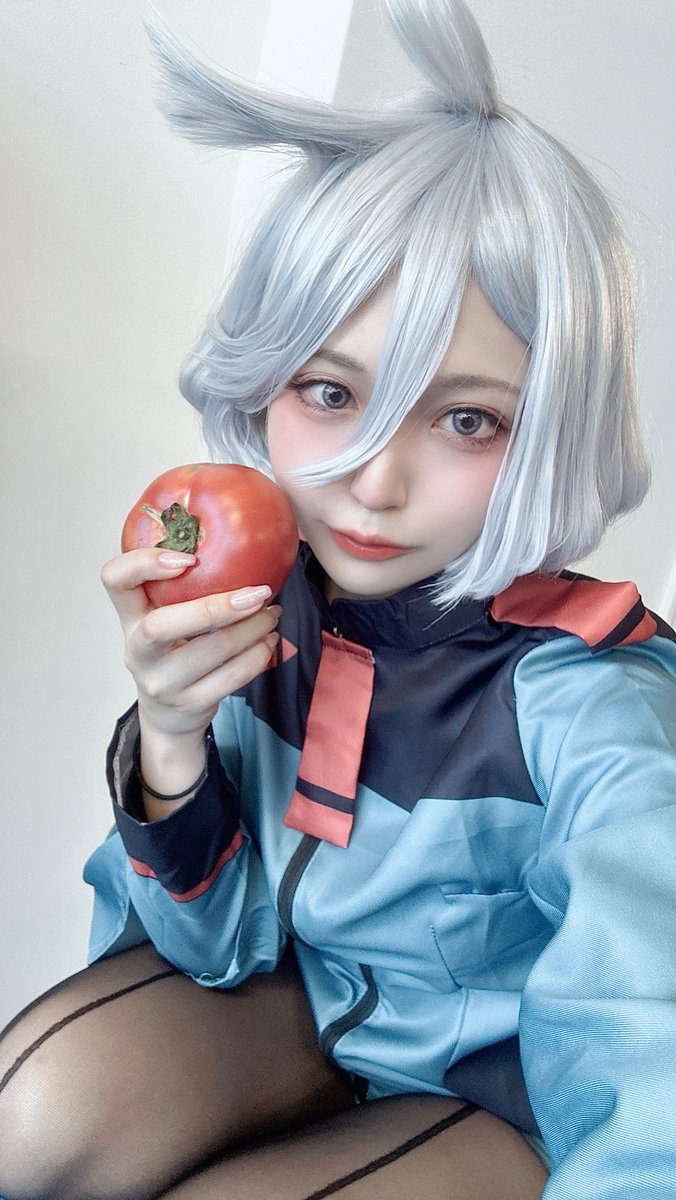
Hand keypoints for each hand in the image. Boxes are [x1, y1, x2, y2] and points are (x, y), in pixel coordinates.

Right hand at [101, 548, 279, 807]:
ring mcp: (161, 682)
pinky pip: (232, 677)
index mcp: (129, 617)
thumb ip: (181, 588)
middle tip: (259, 592)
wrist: (168, 715)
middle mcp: (138, 650)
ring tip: (273, 613)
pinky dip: (258, 655)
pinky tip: (270, 640)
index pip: (114, 579)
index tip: (188, 559)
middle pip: (162, 625)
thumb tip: (242, 540)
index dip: (144, 563)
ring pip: (211, 650)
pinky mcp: (190, 704)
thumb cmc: (173, 650)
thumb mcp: (164, 617)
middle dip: (217, 606)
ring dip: (252, 628)